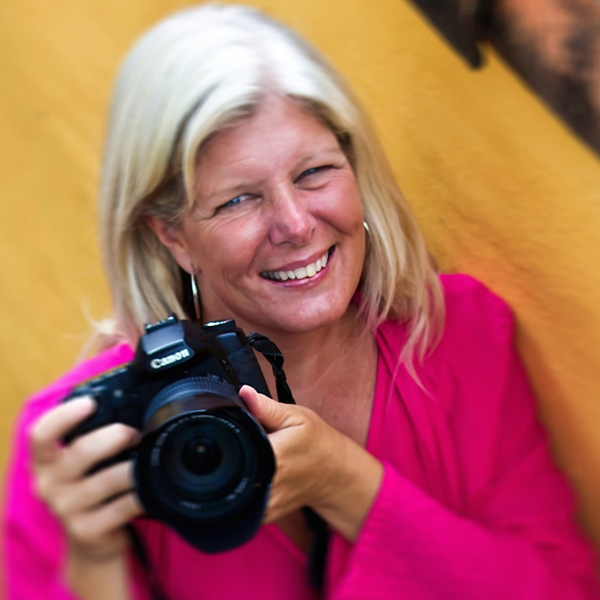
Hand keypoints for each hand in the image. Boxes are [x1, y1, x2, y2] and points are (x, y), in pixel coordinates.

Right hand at [30, 397, 143, 563]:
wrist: (92, 543)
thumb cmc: (91, 488)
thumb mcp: (82, 464)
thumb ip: (92, 438)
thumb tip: (132, 406)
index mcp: (45, 462)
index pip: (41, 434)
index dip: (64, 416)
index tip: (89, 403)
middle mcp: (49, 485)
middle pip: (82, 451)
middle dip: (117, 435)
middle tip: (135, 434)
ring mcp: (66, 510)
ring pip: (109, 479)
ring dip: (134, 466)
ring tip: (147, 460)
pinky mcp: (87, 530)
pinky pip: (124, 506)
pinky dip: (142, 493)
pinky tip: (150, 488)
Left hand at [240, 386, 382, 540]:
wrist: (334, 471)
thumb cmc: (316, 441)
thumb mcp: (295, 417)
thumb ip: (266, 407)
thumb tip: (244, 393)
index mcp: (273, 455)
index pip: (234, 446)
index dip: (226, 436)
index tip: (231, 427)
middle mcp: (268, 483)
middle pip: (227, 471)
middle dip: (226, 456)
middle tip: (242, 443)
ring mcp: (266, 503)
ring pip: (231, 494)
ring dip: (230, 477)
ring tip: (244, 460)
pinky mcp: (265, 514)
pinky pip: (239, 508)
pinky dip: (237, 493)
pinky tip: (246, 477)